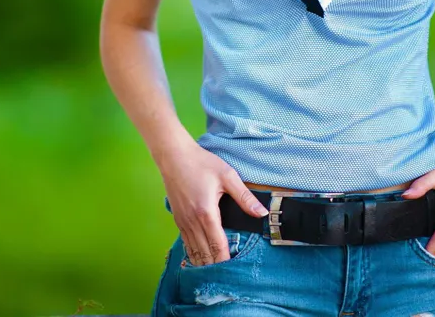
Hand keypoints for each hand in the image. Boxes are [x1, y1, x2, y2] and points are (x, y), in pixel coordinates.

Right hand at [156, 141, 267, 265]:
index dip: (226, 261)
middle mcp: (192, 221)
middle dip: (216, 267)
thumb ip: (245, 197)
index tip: (234, 272)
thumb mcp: (227, 175)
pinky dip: (194, 254)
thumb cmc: (200, 163)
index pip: (218, 246)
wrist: (173, 155)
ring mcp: (183, 221)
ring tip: (215, 275)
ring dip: (204, 263)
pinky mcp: (177, 219)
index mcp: (206, 213)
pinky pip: (186, 243)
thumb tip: (261, 213)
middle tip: (227, 279)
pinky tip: (200, 260)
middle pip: (205, 254)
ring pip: (194, 251)